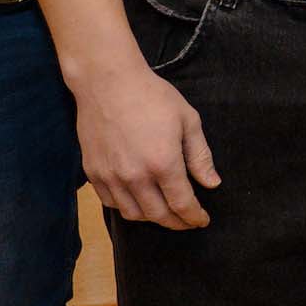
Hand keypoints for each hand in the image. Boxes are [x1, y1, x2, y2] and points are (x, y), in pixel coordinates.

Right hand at [77, 64, 218, 228]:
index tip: (202, 220)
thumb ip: (200, 156)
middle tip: (186, 221)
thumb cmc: (153, 96)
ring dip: (151, 217)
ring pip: (133, 214)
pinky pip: (111, 203)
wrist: (107, 83)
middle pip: (158, 215)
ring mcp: (110, 176)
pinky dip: (127, 207)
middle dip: (176, 222)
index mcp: (163, 163)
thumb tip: (212, 184)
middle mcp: (135, 176)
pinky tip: (138, 199)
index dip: (194, 217)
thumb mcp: (187, 120)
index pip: (182, 204)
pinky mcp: (93, 173)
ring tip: (164, 211)